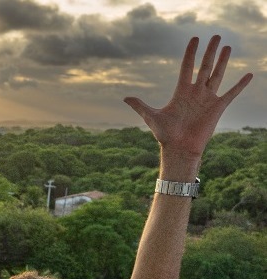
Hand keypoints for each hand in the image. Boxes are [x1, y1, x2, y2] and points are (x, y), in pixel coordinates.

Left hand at [124, 35, 251, 159]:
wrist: (179, 149)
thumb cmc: (165, 135)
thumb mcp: (151, 117)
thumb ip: (140, 105)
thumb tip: (125, 98)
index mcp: (181, 92)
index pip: (187, 67)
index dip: (190, 53)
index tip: (194, 39)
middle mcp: (195, 93)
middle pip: (204, 66)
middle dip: (209, 51)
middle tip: (215, 36)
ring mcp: (207, 99)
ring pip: (216, 75)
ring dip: (222, 61)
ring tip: (227, 47)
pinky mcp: (217, 108)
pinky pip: (231, 94)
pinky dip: (240, 85)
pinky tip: (248, 75)